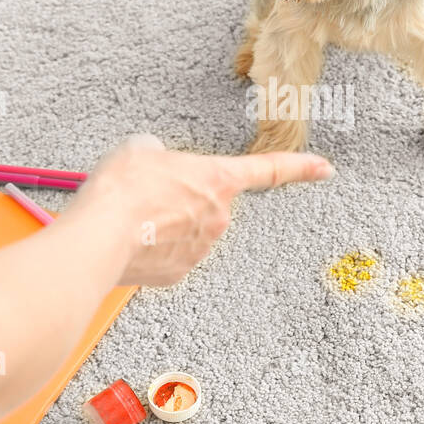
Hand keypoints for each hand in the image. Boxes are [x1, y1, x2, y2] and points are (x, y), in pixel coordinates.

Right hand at [69, 135, 332, 286]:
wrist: (99, 239)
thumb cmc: (122, 192)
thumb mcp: (140, 150)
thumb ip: (161, 154)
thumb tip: (156, 163)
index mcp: (217, 179)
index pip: (268, 169)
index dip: (300, 167)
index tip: (324, 168)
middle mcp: (218, 216)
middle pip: (208, 202)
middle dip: (182, 198)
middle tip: (147, 194)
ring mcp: (201, 248)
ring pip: (187, 230)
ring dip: (165, 224)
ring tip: (132, 218)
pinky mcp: (179, 273)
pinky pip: (170, 255)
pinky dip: (153, 248)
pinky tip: (130, 240)